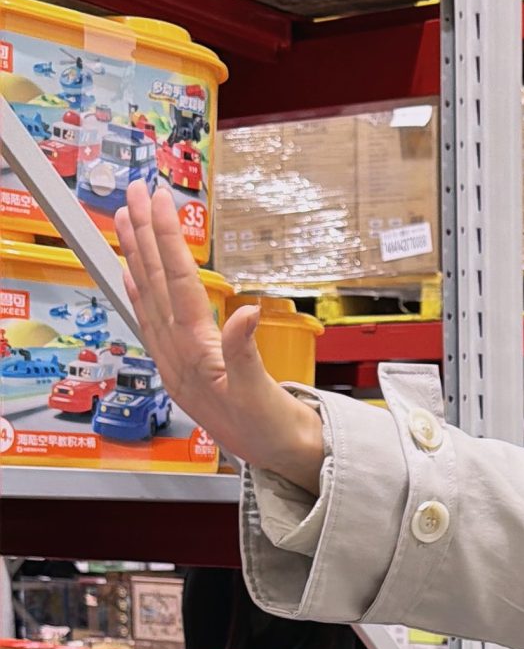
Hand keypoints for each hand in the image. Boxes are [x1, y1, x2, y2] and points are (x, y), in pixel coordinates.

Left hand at [115, 182, 324, 489]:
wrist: (274, 455)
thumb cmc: (268, 429)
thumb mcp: (260, 393)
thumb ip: (246, 353)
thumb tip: (244, 315)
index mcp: (196, 354)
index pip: (177, 284)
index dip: (167, 240)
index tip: (159, 203)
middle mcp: (176, 353)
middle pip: (153, 282)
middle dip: (142, 234)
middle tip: (134, 193)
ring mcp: (174, 359)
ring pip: (147, 295)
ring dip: (136, 253)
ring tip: (126, 218)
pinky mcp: (179, 365)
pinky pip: (150, 318)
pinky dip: (139, 289)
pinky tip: (132, 272)